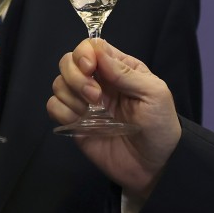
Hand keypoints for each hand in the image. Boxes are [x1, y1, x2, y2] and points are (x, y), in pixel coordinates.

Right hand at [47, 39, 181, 200]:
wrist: (153, 166)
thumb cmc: (160, 126)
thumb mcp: (154, 94)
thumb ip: (126, 73)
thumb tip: (98, 52)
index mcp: (119, 68)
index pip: (91, 46)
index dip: (84, 53)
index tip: (90, 68)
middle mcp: (99, 81)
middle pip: (68, 61)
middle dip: (75, 76)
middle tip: (95, 97)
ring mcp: (84, 102)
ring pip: (58, 83)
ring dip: (70, 95)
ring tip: (91, 111)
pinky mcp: (74, 123)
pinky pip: (53, 107)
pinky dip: (62, 111)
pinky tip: (80, 121)